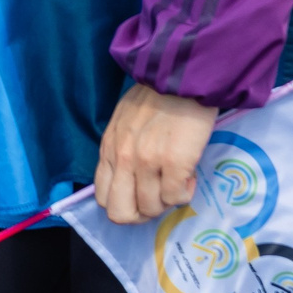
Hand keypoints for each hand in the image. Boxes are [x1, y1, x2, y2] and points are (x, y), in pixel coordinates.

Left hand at [94, 83, 218, 222]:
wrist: (181, 80)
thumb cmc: (156, 100)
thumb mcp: (124, 124)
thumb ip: (121, 150)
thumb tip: (129, 180)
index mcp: (109, 149)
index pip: (102, 197)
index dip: (124, 205)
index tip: (143, 194)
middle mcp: (122, 158)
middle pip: (120, 213)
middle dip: (142, 213)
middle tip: (160, 196)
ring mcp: (147, 162)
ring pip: (152, 209)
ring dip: (168, 200)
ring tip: (177, 178)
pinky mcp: (174, 163)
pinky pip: (176, 198)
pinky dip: (186, 192)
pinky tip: (189, 174)